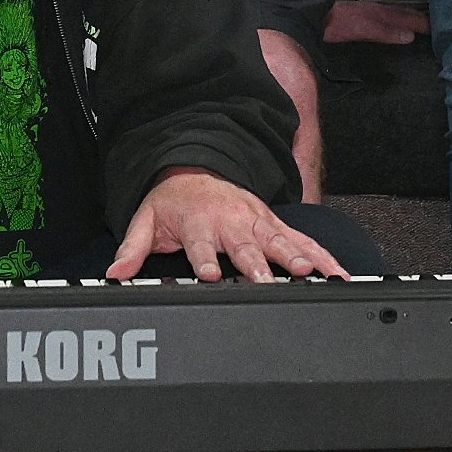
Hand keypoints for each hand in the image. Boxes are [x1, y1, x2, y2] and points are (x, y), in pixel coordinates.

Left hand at [106, 167, 345, 282]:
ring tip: (311, 274)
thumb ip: (132, 248)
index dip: (206, 261)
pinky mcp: (275, 223)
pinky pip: (301, 240)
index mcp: (198, 223)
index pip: (201, 246)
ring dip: (295, 258)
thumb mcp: (146, 220)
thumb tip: (115, 272)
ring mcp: (256, 222)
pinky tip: (336, 273)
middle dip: (258, 266)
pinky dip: (321, 256)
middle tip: (270, 282)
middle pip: (245, 247)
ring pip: (279, 242)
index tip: (213, 275)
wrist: (196, 169)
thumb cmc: (173, 203)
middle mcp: (231, 222)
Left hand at [324, 0, 427, 44]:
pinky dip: (396, 22)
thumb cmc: (338, 24)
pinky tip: (393, 28)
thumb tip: (410, 36)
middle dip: (418, 18)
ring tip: (419, 25)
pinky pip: (385, 19)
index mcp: (380, 13)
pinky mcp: (361, 19)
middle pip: (402, 14)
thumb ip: (385, 32)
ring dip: (408, 19)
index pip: (407, 17)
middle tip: (435, 26)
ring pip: (394, 15)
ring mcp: (368, 14)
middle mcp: (377, 11)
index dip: (422, 22)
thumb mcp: (363, 29)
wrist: (315, 18)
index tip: (438, 28)